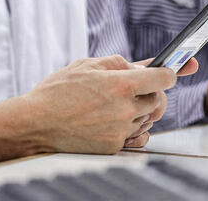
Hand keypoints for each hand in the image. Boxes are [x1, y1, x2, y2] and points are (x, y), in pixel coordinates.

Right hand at [18, 55, 176, 154]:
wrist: (37, 123)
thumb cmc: (58, 91)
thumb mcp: (86, 65)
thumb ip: (117, 63)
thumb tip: (140, 66)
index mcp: (121, 84)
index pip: (163, 78)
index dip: (169, 73)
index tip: (169, 72)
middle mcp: (125, 109)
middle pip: (157, 100)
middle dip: (149, 92)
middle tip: (131, 89)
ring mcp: (121, 129)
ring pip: (145, 118)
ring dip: (136, 110)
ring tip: (111, 104)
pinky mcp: (114, 145)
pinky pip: (133, 135)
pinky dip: (125, 126)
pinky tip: (107, 119)